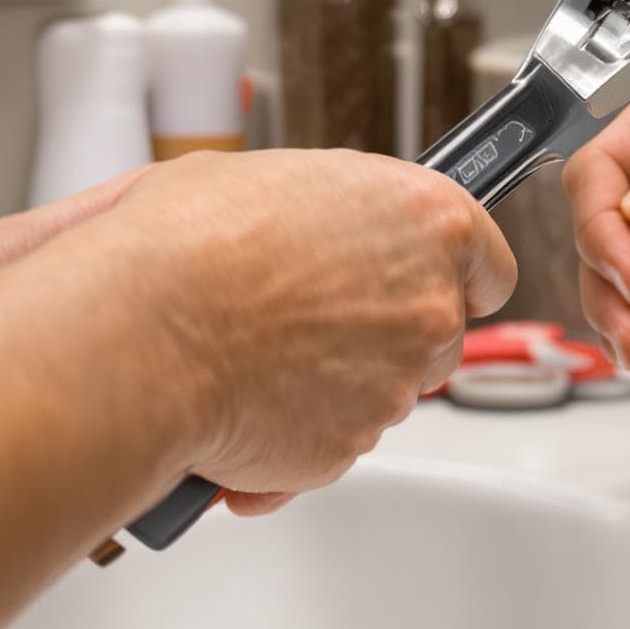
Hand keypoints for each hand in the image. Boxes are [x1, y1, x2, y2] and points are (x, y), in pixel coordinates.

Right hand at [93, 150, 515, 511]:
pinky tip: (231, 412)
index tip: (427, 279)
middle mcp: (427, 304)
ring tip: (249, 360)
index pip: (487, 262)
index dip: (453, 274)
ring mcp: (394, 384)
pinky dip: (286, 442)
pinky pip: (327, 448)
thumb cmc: (185, 241)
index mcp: (424, 219)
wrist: (141, 330)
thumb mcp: (250, 180)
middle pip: (438, 335)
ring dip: (331, 387)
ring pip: (382, 395)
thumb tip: (285, 223)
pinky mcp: (350, 448)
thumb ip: (309, 211)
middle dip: (384, 335)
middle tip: (308, 321)